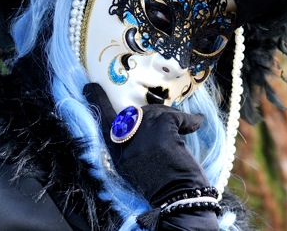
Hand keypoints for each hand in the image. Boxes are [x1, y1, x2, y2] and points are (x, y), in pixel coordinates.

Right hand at [83, 83, 219, 229]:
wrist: (177, 200)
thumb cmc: (160, 188)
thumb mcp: (134, 167)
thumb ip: (131, 145)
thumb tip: (139, 123)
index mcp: (116, 152)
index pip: (102, 121)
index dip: (96, 101)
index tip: (90, 87)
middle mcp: (124, 142)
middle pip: (134, 114)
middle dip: (154, 115)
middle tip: (170, 121)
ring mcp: (141, 135)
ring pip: (155, 112)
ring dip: (171, 119)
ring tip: (184, 130)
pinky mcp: (160, 131)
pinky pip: (175, 116)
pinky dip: (189, 120)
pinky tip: (196, 123)